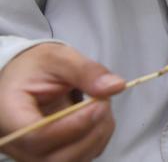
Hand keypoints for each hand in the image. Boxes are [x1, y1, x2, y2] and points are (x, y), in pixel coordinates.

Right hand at [0, 43, 124, 161]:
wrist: (29, 77)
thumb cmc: (37, 67)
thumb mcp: (59, 58)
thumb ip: (86, 71)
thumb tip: (116, 85)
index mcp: (8, 113)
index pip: (37, 136)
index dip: (73, 126)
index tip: (99, 104)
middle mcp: (16, 142)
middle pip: (55, 157)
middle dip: (90, 131)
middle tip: (104, 101)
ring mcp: (33, 153)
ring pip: (71, 160)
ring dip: (98, 135)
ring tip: (102, 104)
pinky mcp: (51, 155)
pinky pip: (80, 158)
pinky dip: (98, 139)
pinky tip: (98, 116)